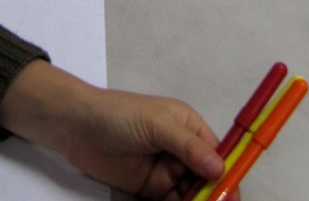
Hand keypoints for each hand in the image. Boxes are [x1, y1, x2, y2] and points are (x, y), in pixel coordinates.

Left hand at [0, 61, 230, 199]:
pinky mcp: (150, 190)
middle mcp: (181, 150)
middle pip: (208, 179)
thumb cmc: (119, 115)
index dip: (228, 173)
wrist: (77, 128)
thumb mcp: (156, 124)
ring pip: (192, 195)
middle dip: (213, 195)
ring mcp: (166, 171)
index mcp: (188, 126)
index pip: (217, 153)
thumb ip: (187, 146)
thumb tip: (220, 167)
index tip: (232, 195)